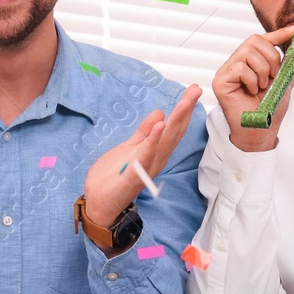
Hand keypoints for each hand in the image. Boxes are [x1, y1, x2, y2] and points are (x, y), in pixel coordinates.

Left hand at [82, 84, 202, 227]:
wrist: (98, 203)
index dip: (182, 109)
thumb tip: (159, 114)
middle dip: (184, 111)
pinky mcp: (133, 177)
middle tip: (195, 91)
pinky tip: (160, 126)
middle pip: (173, 132)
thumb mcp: (129, 147)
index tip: (192, 90)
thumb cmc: (113, 178)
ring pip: (164, 142)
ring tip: (184, 103)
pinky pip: (145, 158)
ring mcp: (145, 168)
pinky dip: (153, 142)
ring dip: (175, 122)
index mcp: (154, 152)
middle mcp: (154, 159)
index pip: (171, 128)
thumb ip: (144, 132)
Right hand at [214, 24, 293, 152]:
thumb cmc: (269, 108)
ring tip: (262, 87)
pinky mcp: (220, 80)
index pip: (261, 40)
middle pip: (254, 41)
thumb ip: (290, 59)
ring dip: (263, 71)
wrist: (262, 129)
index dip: (278, 34)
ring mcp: (226, 71)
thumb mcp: (284, 79)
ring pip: (248, 52)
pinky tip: (251, 92)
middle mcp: (236, 63)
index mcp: (250, 61)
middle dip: (272, 58)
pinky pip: (240, 68)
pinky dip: (252, 80)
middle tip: (273, 77)